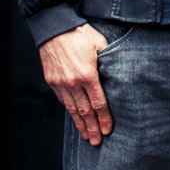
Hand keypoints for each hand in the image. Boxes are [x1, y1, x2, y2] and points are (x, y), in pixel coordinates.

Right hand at [40, 23, 111, 144]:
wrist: (53, 28)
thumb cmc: (80, 34)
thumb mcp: (100, 43)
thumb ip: (108, 61)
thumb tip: (118, 73)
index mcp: (87, 74)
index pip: (98, 102)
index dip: (104, 118)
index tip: (108, 130)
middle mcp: (73, 83)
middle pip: (85, 111)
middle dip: (92, 127)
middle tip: (97, 141)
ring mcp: (60, 83)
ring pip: (72, 109)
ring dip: (80, 124)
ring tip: (86, 136)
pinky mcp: (52, 81)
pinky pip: (63, 100)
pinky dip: (70, 111)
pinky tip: (75, 118)